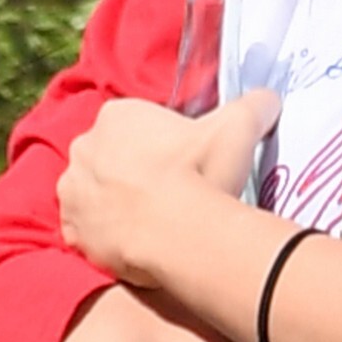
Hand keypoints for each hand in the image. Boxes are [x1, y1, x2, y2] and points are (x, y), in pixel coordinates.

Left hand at [59, 90, 280, 282]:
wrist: (180, 233)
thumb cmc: (203, 172)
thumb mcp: (239, 126)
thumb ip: (254, 105)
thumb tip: (269, 99)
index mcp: (117, 115)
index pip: (136, 124)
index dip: (162, 145)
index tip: (184, 164)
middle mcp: (84, 147)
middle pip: (111, 157)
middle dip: (133, 172)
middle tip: (169, 194)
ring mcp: (72, 191)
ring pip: (95, 194)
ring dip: (115, 203)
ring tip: (152, 222)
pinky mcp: (72, 232)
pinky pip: (86, 231)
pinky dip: (104, 236)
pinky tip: (133, 243)